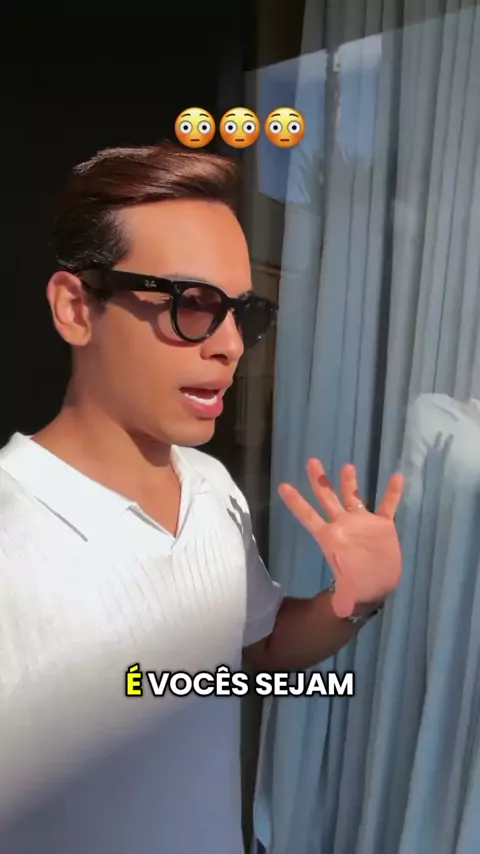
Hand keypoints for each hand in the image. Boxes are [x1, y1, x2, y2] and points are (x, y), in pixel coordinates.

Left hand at [278, 460, 403, 617]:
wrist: (375, 587)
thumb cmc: (356, 587)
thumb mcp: (347, 593)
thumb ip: (343, 599)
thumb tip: (340, 613)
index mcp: (330, 537)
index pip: (308, 516)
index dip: (296, 502)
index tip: (282, 486)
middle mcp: (343, 524)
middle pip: (327, 498)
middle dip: (319, 480)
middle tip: (310, 460)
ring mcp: (363, 523)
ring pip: (354, 496)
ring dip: (350, 482)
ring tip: (347, 466)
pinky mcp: (383, 526)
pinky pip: (388, 505)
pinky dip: (392, 493)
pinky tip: (396, 477)